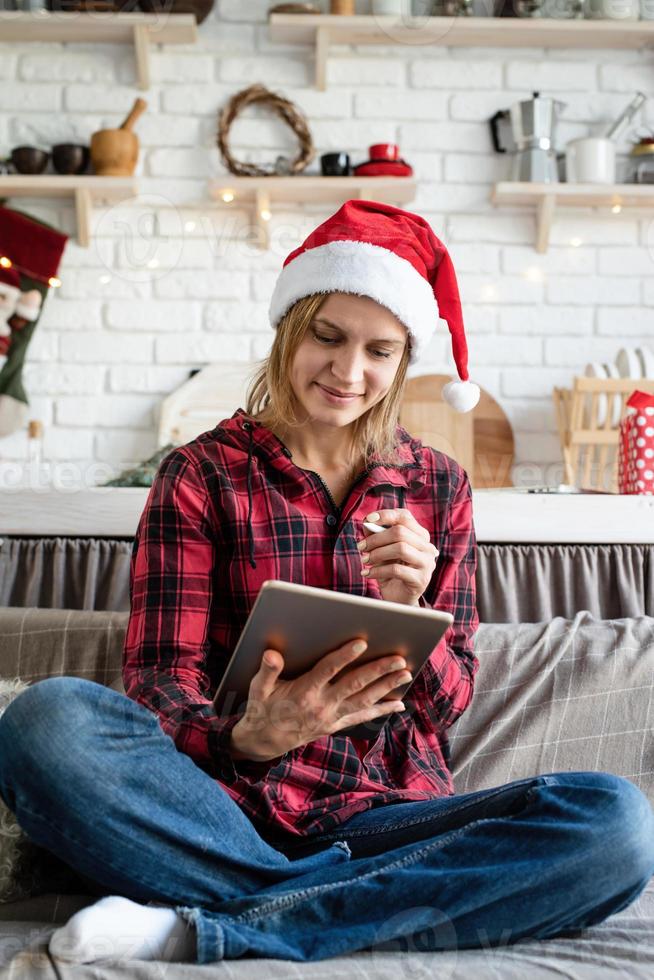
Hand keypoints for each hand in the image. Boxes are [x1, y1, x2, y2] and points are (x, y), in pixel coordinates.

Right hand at [229, 639, 412, 760]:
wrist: (265, 741)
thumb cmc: (263, 708)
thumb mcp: (259, 689)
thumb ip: (267, 671)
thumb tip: (271, 654)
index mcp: (303, 692)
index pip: (327, 670)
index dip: (344, 656)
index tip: (361, 642)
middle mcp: (322, 705)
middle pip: (354, 685)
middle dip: (378, 671)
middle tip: (398, 658)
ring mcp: (332, 717)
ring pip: (364, 700)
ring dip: (387, 686)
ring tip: (406, 673)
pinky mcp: (337, 724)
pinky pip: (363, 716)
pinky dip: (382, 709)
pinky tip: (399, 702)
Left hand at [357, 509, 438, 605]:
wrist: (398, 599)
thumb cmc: (390, 571)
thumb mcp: (381, 551)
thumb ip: (376, 536)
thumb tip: (367, 524)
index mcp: (420, 536)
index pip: (405, 517)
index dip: (386, 515)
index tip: (368, 520)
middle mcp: (427, 547)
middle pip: (400, 532)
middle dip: (376, 538)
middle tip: (361, 546)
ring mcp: (427, 563)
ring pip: (401, 548)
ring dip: (377, 553)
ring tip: (364, 560)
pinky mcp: (421, 580)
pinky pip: (397, 569)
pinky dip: (378, 570)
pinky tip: (368, 574)